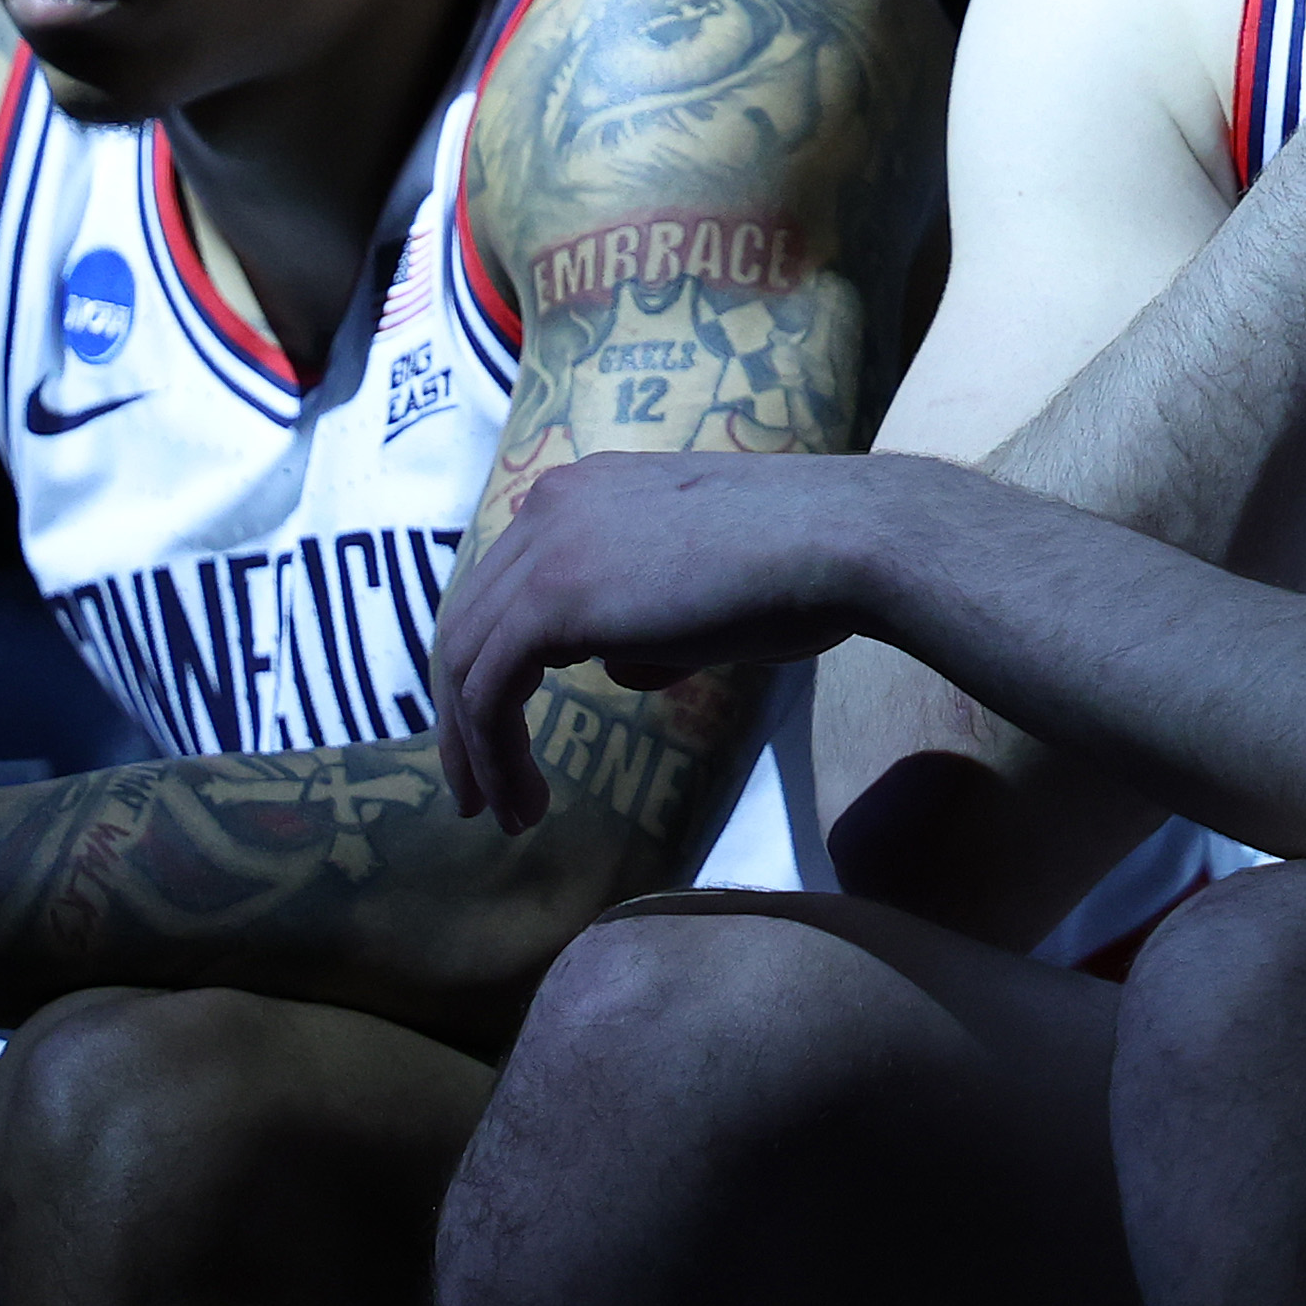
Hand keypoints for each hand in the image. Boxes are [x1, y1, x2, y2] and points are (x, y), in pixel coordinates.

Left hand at [431, 451, 891, 830]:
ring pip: (467, 660)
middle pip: (470, 621)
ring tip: (500, 814)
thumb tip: (617, 667)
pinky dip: (494, 752)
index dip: (494, 665)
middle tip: (478, 791)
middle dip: (464, 715)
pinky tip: (522, 802)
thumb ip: (650, 627)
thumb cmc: (802, 570)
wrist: (840, 543)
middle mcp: (551, 505)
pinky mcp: (551, 599)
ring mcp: (546, 546)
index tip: (505, 737)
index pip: (509, 585)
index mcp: (586, 492)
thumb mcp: (705, 599)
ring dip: (476, 749)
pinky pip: (489, 689)